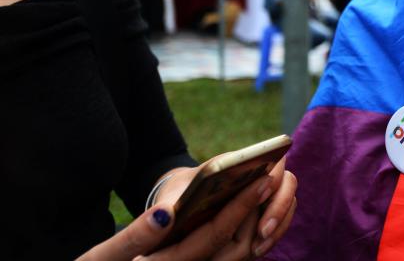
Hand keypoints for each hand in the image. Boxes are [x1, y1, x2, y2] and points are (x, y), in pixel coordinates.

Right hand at [77, 171, 273, 260]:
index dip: (239, 207)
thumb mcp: (104, 255)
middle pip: (238, 247)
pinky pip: (236, 253)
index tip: (261, 179)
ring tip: (271, 182)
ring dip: (260, 219)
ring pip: (243, 251)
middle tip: (274, 176)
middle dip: (259, 211)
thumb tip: (166, 214)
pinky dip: (252, 228)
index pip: (213, 236)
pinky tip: (256, 200)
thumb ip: (135, 236)